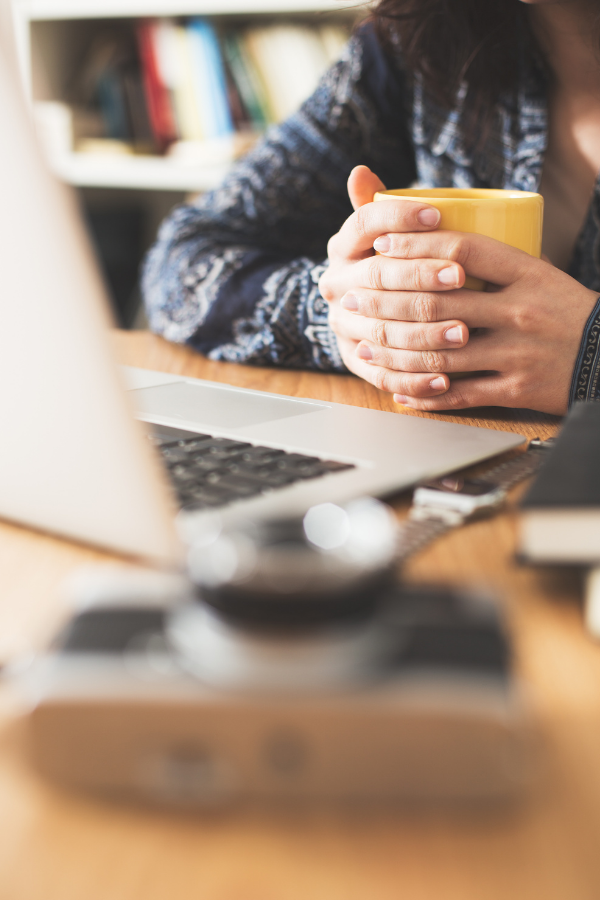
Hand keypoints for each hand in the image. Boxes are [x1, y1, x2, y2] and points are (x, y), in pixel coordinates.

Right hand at [321, 166, 469, 402]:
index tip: (437, 214)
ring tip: (464, 332)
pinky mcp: (355, 360)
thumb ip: (379, 206)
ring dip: (424, 332)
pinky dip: (414, 379)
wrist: (366, 311)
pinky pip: (382, 374)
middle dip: (420, 276)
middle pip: (377, 277)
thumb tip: (360, 171)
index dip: (399, 218)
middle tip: (460, 276)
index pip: (364, 225)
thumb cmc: (393, 264)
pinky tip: (445, 379)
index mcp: (342, 248)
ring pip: (381, 328)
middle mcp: (337, 285)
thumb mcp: (383, 235)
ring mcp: (344, 325)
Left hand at [323, 167, 598, 414]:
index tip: (381, 245)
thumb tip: (432, 246)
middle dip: (385, 302)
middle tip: (353, 299)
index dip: (415, 246)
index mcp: (527, 273)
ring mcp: (517, 352)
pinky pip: (458, 394)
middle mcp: (520, 310)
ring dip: (394, 351)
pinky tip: (400, 389)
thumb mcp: (538, 275)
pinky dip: (424, 394)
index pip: (461, 251)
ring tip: (365, 346)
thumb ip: (493, 264)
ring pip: (439, 354)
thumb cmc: (565, 313)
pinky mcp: (515, 389)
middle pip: (438, 302)